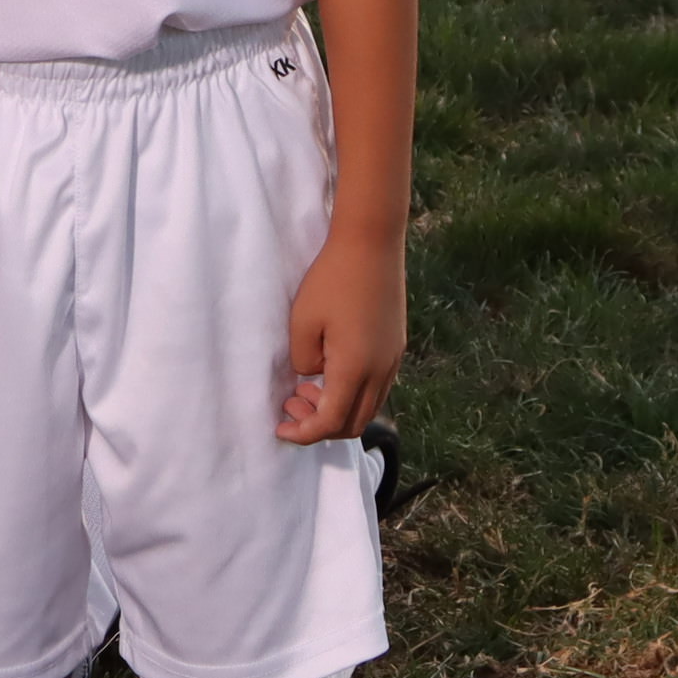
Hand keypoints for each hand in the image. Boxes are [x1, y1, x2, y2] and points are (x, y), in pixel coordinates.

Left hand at [281, 221, 405, 442]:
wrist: (371, 244)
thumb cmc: (331, 280)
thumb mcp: (302, 322)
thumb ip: (303, 360)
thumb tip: (311, 377)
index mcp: (356, 369)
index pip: (331, 422)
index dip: (304, 433)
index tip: (280, 428)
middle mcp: (381, 372)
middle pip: (354, 424)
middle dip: (320, 426)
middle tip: (292, 405)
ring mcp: (393, 360)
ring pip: (369, 407)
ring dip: (338, 408)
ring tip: (306, 386)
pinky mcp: (396, 347)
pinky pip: (377, 387)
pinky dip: (352, 393)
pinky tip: (329, 370)